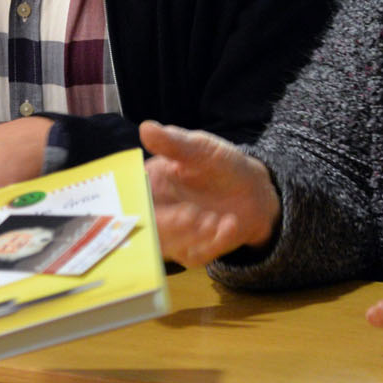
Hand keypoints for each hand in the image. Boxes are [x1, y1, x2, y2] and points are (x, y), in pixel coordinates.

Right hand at [141, 121, 278, 266]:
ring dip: (190, 234)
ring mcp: (173, 235)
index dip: (132, 204)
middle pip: (145, 226)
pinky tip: (229, 224)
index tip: (148, 204)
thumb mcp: (200, 148)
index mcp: (148, 183)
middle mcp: (155, 212)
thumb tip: (146, 128)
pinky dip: (213, 242)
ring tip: (214, 219)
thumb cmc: (220, 164)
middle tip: (191, 214)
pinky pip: (195, 254)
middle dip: (166, 224)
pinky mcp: (192, 251)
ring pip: (167, 245)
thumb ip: (173, 143)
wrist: (253, 190)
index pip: (129, 197)